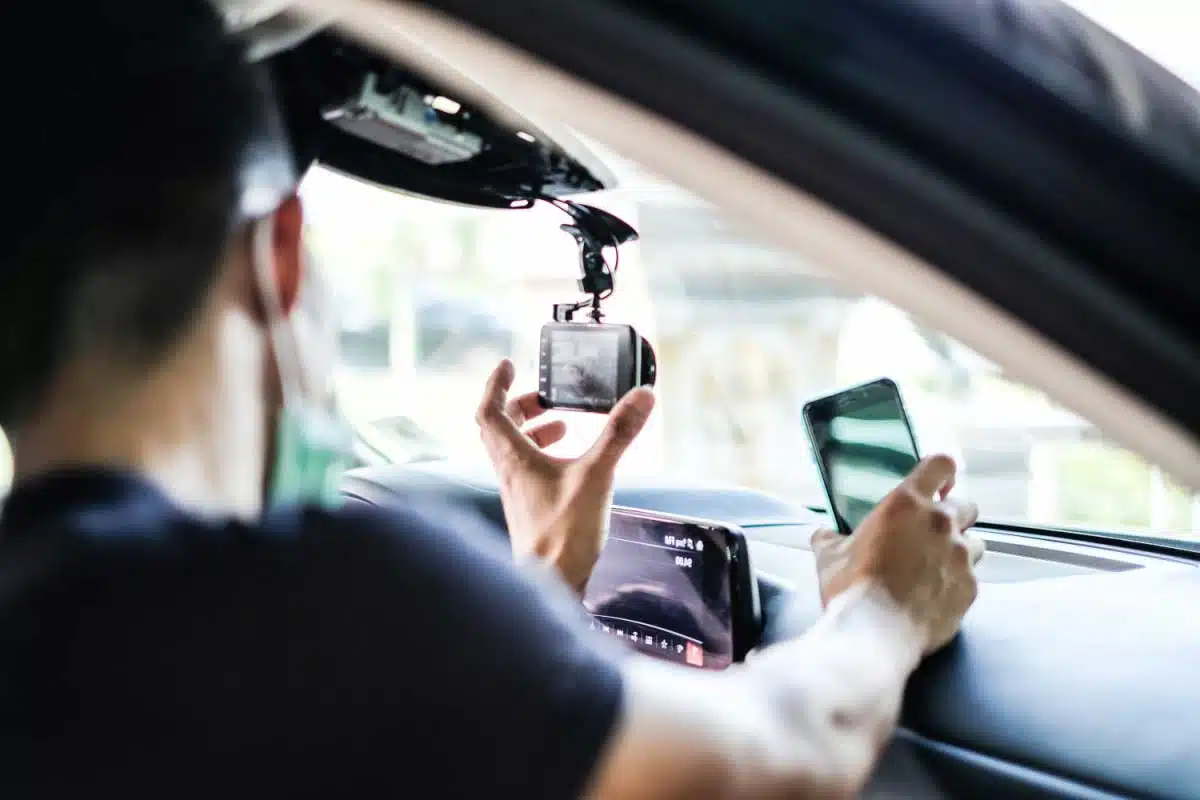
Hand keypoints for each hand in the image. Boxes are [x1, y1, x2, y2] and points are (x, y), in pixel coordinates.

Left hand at [475, 360, 655, 593]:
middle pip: (500, 428)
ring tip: (563, 424)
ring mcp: (518, 493)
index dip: (496, 384)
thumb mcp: (597, 475)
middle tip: (546, 395)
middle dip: (521, 405)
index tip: (508, 365)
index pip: (490, 411)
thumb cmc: (562, 534)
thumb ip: (619, 433)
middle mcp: (509, 473)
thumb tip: (641, 396)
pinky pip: (529, 471)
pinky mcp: (530, 509)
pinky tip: (572, 463)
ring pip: (514, 450)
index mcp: (514, 458)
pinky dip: (545, 456)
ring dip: (534, 431)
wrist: (551, 584)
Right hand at [811, 455, 983, 654]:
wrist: (874, 633)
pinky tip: (935, 596)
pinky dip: (957, 583)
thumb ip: (830, 539)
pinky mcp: (970, 589)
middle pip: (966, 505)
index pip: (941, 465)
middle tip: (931, 534)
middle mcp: (941, 524)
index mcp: (906, 504)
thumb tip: (823, 536)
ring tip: (936, 568)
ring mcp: (960, 557)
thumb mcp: (828, 556)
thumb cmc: (850, 588)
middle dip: (953, 516)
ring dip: (960, 550)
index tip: (937, 485)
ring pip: (975, 542)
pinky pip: (971, 578)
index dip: (942, 473)